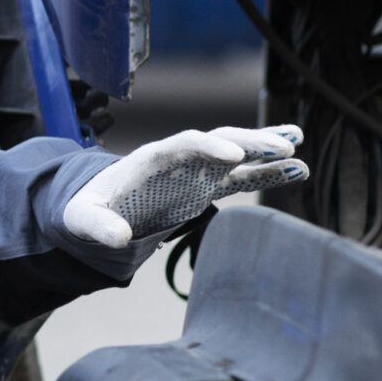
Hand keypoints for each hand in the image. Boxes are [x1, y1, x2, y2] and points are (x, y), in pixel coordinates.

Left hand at [62, 124, 307, 248]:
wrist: (98, 206)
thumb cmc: (89, 210)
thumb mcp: (82, 219)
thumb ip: (98, 226)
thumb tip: (119, 239)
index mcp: (149, 160)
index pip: (181, 145)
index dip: (207, 147)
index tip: (233, 155)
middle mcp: (178, 159)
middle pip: (217, 141)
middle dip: (249, 142)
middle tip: (285, 146)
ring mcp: (195, 170)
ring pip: (236, 154)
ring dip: (266, 149)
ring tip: (299, 144)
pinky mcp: (207, 185)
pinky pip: (243, 176)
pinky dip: (268, 172)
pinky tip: (298, 169)